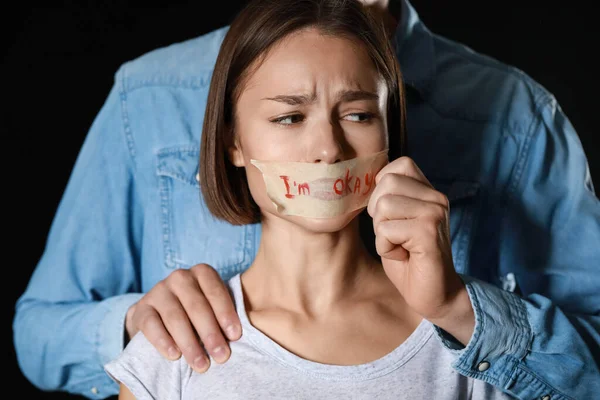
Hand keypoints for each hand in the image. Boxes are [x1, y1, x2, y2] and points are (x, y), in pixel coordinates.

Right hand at [125, 263, 241, 372]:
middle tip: (222, 356)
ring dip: (190, 343)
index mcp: (202, 273)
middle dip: (210, 333)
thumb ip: (223, 315)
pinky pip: (151, 324)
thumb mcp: (211, 307)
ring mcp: (158, 291)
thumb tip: (236, 337)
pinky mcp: (141, 308)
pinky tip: (174, 355)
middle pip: (196, 306)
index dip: (226, 313)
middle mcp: (180, 277)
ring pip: (175, 317)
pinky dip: (163, 341)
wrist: (158, 315)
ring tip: (202, 364)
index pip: (215, 291)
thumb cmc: (196, 313)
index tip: (235, 336)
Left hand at [367, 157, 474, 343]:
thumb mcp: (394, 221)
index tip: (390, 216)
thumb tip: (360, 178)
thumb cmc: (409, 259)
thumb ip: (387, 197)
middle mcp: (437, 198)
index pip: (398, 165)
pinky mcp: (429, 232)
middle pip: (386, 183)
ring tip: (400, 246)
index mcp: (429, 191)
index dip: (382, 189)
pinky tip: (404, 256)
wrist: (435, 294)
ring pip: (384, 205)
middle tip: (395, 235)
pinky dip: (386, 247)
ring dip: (382, 232)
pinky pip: (387, 230)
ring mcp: (435, 213)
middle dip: (378, 213)